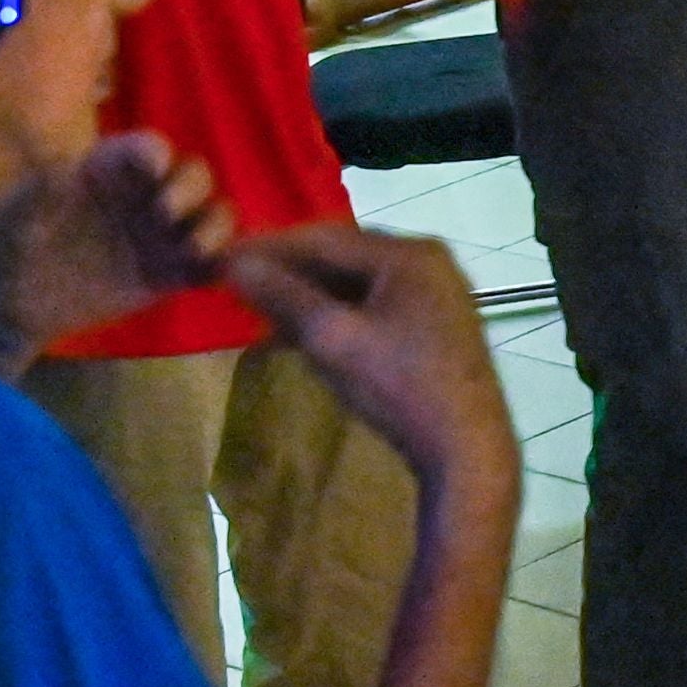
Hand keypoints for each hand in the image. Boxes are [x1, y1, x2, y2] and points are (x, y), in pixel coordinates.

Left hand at [0, 133, 230, 367]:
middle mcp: (144, 196)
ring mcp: (160, 235)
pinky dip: (220, 267)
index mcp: (110, 169)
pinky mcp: (170, 275)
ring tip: (192, 251)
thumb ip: (39, 194)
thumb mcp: (14, 213)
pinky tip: (206, 277)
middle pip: (194, 176)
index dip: (157, 153)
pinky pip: (211, 265)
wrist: (7, 302)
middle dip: (191, 190)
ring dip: (215, 228)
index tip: (152, 169)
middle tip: (165, 216)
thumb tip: (60, 173)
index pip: (149, 148)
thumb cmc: (5, 246)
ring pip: (214, 217)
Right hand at [221, 226, 517, 483]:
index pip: (323, 237)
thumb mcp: (331, 337)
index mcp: (410, 254)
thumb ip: (282, 295)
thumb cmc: (400, 387)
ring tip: (259, 314)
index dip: (267, 247)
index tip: (220, 258)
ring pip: (356, 284)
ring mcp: (438, 294)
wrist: (466, 448)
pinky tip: (299, 335)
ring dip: (308, 298)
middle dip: (287, 273)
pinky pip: (374, 306)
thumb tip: (235, 261)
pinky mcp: (436, 325)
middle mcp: (430, 262)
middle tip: (235, 285)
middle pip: (341, 257)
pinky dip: (336, 316)